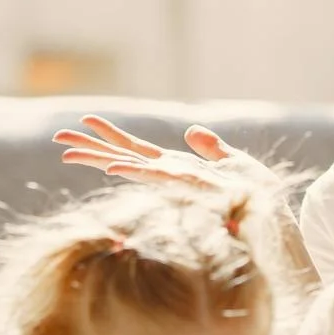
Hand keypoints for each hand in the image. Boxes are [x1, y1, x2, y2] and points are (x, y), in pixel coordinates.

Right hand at [53, 114, 277, 195]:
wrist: (274, 212)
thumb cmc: (256, 193)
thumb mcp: (232, 162)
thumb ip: (212, 148)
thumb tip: (193, 131)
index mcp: (177, 167)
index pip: (136, 150)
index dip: (111, 137)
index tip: (85, 122)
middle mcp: (171, 174)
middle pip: (123, 157)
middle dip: (92, 148)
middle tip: (59, 138)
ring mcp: (178, 181)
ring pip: (132, 166)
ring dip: (102, 158)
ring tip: (71, 152)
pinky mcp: (191, 186)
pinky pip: (157, 177)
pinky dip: (135, 172)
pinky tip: (115, 167)